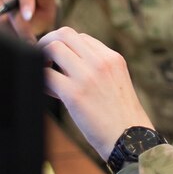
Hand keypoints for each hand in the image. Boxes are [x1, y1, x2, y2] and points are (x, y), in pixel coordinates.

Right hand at [0, 0, 56, 39]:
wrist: (29, 16)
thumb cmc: (40, 7)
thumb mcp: (47, 2)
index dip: (25, 2)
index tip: (28, 17)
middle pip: (8, 7)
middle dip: (21, 27)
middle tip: (31, 41)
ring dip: (12, 33)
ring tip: (24, 41)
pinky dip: (2, 35)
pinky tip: (12, 38)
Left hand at [38, 27, 154, 160]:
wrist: (131, 140)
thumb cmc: (122, 118)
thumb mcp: (117, 83)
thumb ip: (98, 70)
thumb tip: (67, 67)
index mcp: (113, 58)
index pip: (82, 38)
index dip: (67, 48)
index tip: (62, 63)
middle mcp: (101, 61)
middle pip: (65, 33)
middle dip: (48, 42)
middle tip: (44, 60)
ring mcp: (87, 76)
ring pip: (52, 47)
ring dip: (42, 58)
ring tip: (46, 76)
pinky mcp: (74, 94)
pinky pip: (46, 75)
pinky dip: (40, 79)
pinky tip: (47, 91)